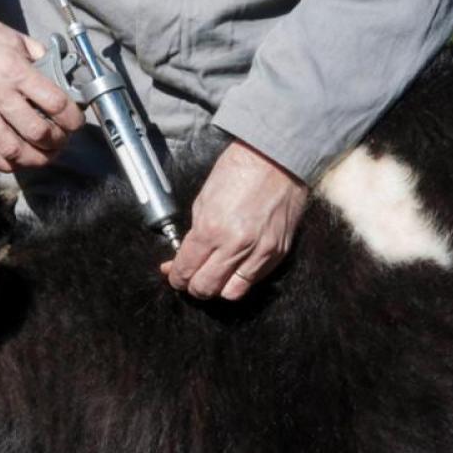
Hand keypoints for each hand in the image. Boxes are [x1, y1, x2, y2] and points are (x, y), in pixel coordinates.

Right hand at [0, 3, 83, 171]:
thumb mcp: (19, 40)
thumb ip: (43, 61)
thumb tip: (63, 82)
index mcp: (14, 71)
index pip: (54, 103)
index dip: (73, 118)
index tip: (76, 121)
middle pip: (36, 132)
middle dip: (57, 141)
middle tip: (62, 139)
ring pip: (11, 149)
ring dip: (34, 158)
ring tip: (44, 154)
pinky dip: (3, 163)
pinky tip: (15, 159)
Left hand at [160, 140, 307, 299]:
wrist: (277, 159)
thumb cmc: (238, 171)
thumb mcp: (203, 200)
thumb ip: (195, 233)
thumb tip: (185, 255)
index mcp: (211, 230)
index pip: (186, 270)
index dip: (176, 276)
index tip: (173, 274)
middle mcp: (236, 246)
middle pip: (206, 288)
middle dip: (193, 286)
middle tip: (189, 277)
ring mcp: (260, 252)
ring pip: (231, 293)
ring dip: (218, 288)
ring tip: (213, 276)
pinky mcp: (278, 253)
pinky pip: (255, 280)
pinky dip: (240, 280)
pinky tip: (234, 268)